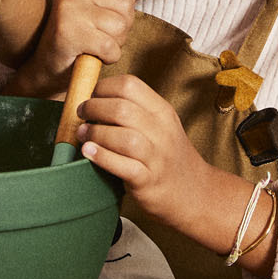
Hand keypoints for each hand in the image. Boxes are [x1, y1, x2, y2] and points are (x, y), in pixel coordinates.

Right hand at [13, 0, 151, 96]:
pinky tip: (92, 54)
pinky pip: (110, 46)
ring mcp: (68, 8)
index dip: (125, 1)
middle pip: (125, 3)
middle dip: (122, 25)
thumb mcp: (103, 7)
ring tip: (94, 43)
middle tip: (98, 33)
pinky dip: (108, 57)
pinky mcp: (68, 33)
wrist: (48, 66)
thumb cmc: (80, 33)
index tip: (104, 13)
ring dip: (115, 42)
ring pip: (120, 26)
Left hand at [74, 75, 214, 220]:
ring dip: (95, 132)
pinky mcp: (148, 181)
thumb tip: (93, 99)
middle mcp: (162, 131)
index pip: (130, 85)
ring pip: (122, 136)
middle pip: (122, 108)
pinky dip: (102, 157)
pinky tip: (88, 152)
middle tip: (82, 114)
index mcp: (163, 112)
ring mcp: (157, 157)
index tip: (92, 95)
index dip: (103, 87)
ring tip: (82, 134)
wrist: (195, 193)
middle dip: (94, 108)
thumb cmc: (169, 157)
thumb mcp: (161, 126)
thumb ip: (135, 111)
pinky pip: (123, 166)